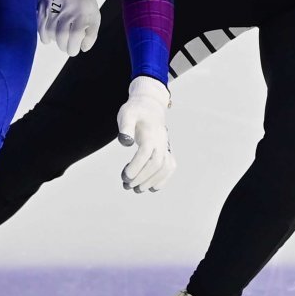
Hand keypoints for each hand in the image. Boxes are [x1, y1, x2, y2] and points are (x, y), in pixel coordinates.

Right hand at [37, 0, 100, 55]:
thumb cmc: (85, 3)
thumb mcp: (95, 18)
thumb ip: (91, 35)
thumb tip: (83, 48)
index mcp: (82, 14)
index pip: (75, 37)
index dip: (73, 48)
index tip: (74, 49)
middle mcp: (66, 11)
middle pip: (61, 38)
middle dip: (64, 46)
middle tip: (67, 44)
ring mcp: (53, 7)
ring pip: (50, 33)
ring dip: (55, 40)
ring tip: (60, 36)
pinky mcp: (42, 5)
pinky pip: (40, 26)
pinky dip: (44, 35)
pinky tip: (50, 34)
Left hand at [116, 76, 174, 191]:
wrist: (150, 105)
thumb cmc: (135, 111)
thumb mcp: (126, 114)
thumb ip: (125, 127)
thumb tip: (125, 141)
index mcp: (150, 133)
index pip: (146, 153)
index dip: (136, 167)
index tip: (125, 177)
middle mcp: (161, 141)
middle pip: (156, 163)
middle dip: (142, 177)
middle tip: (126, 185)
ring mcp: (165, 146)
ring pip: (165, 168)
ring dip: (151, 181)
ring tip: (136, 189)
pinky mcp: (166, 151)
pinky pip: (169, 167)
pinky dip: (162, 179)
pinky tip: (150, 187)